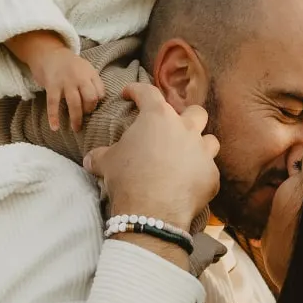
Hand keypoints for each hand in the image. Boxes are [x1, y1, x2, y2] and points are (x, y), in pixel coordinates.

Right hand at [34, 43, 107, 133]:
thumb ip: (93, 83)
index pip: (100, 93)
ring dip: (76, 118)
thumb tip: (99, 102)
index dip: (97, 103)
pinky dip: (54, 117)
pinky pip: (53, 103)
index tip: (92, 106)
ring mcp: (65, 81)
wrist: (49, 53)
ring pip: (74, 103)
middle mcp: (79, 77)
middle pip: (90, 98)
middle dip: (89, 110)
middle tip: (84, 116)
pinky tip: (55, 128)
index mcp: (90, 73)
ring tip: (76, 128)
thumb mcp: (86, 69)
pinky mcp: (52, 85)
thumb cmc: (70, 65)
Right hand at [85, 82, 219, 229]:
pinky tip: (188, 184)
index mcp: (157, 117)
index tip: (130, 94)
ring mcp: (202, 152)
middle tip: (173, 129)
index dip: (137, 90)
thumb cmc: (127, 179)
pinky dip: (200, 175)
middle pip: (195, 112)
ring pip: (210, 140)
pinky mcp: (211, 175)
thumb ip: (100, 155)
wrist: (151, 211)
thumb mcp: (106, 162)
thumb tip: (90, 158)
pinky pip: (209, 170)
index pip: (148, 93)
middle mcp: (185, 129)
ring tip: (187, 156)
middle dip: (186, 117)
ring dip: (200, 145)